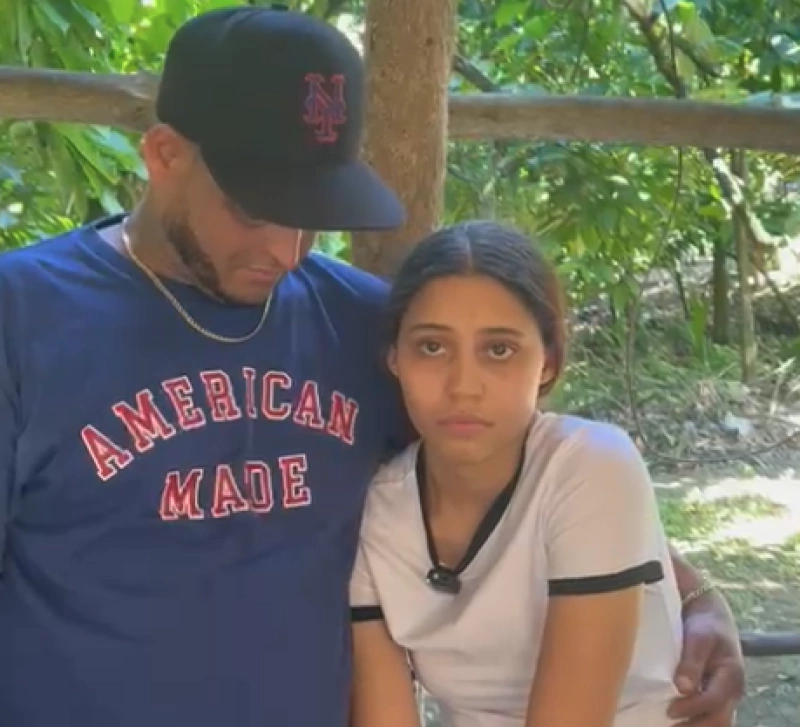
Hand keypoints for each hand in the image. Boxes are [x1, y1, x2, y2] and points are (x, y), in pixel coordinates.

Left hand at [668, 592, 745, 725]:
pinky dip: (696, 719)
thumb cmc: (705, 624)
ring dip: (696, 725)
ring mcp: (726, 694)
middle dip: (695, 726)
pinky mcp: (716, 693)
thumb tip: (683, 689)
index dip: (692, 708)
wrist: (710, 613)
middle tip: (669, 726)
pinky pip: (710, 713)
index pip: (713, 701)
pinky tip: (677, 719)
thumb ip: (691, 663)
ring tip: (671, 725)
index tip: (670, 711)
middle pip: (719, 719)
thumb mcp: (698, 638)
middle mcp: (732, 690)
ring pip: (717, 720)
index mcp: (731, 675)